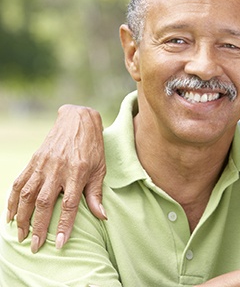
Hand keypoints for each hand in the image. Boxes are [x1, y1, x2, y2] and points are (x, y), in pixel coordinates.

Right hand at [5, 104, 106, 252]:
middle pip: (44, 203)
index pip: (69, 204)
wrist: (78, 120)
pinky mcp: (34, 160)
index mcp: (78, 172)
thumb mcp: (100, 168)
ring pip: (27, 194)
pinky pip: (19, 182)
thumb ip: (96, 193)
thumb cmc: (93, 147)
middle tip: (35, 246)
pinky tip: (10, 215)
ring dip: (22, 217)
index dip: (64, 225)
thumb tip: (102, 216)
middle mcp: (58, 169)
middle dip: (38, 226)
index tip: (59, 244)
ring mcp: (43, 164)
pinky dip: (12, 200)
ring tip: (21, 235)